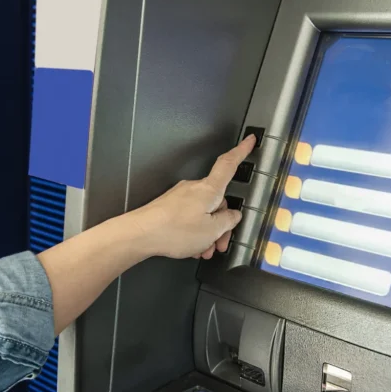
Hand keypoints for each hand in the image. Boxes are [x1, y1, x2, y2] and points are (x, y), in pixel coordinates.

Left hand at [130, 135, 255, 258]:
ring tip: (202, 250)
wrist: (141, 234)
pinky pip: (189, 217)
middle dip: (221, 224)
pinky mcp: (169, 206)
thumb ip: (228, 221)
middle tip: (219, 244)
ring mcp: (180, 196)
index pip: (229, 164)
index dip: (241, 151)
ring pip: (203, 213)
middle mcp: (194, 188)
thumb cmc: (173, 230)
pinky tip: (191, 247)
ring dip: (206, 233)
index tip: (249, 141)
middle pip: (217, 201)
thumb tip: (233, 215)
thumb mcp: (212, 230)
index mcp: (209, 189)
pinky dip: (193, 232)